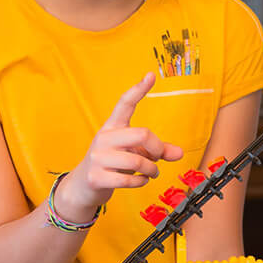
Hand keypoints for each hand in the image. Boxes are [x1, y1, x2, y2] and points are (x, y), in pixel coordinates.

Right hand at [53, 72, 183, 220]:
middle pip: (142, 134)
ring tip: (151, 172)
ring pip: (138, 161)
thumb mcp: (133, 153)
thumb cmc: (112, 165)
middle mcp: (104, 138)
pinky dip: (141, 182)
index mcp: (112, 127)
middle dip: (157, 148)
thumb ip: (156, 151)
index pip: (125, 103)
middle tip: (157, 157)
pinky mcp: (97, 177)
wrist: (83, 187)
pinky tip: (140, 181)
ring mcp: (98, 158)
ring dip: (151, 170)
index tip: (151, 75)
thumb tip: (179, 153)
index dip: (139, 90)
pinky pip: (129, 180)